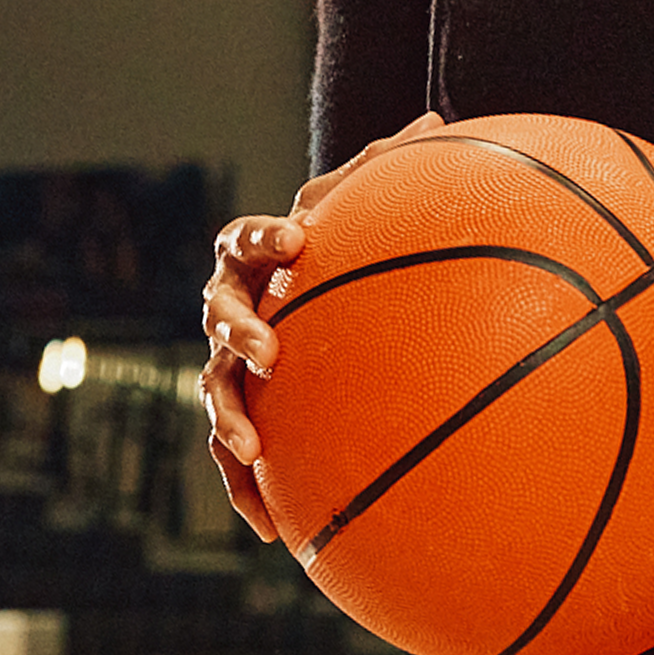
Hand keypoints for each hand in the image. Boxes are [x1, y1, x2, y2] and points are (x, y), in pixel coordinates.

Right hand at [199, 111, 444, 540]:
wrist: (310, 307)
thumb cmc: (342, 253)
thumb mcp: (362, 209)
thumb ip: (388, 169)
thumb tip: (438, 121)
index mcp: (255, 259)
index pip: (245, 240)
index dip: (264, 235)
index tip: (294, 237)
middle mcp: (232, 311)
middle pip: (219, 317)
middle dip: (238, 334)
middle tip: (268, 349)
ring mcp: (230, 368)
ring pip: (215, 393)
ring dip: (230, 420)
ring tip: (252, 449)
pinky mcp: (244, 417)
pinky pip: (235, 458)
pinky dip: (246, 492)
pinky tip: (273, 533)